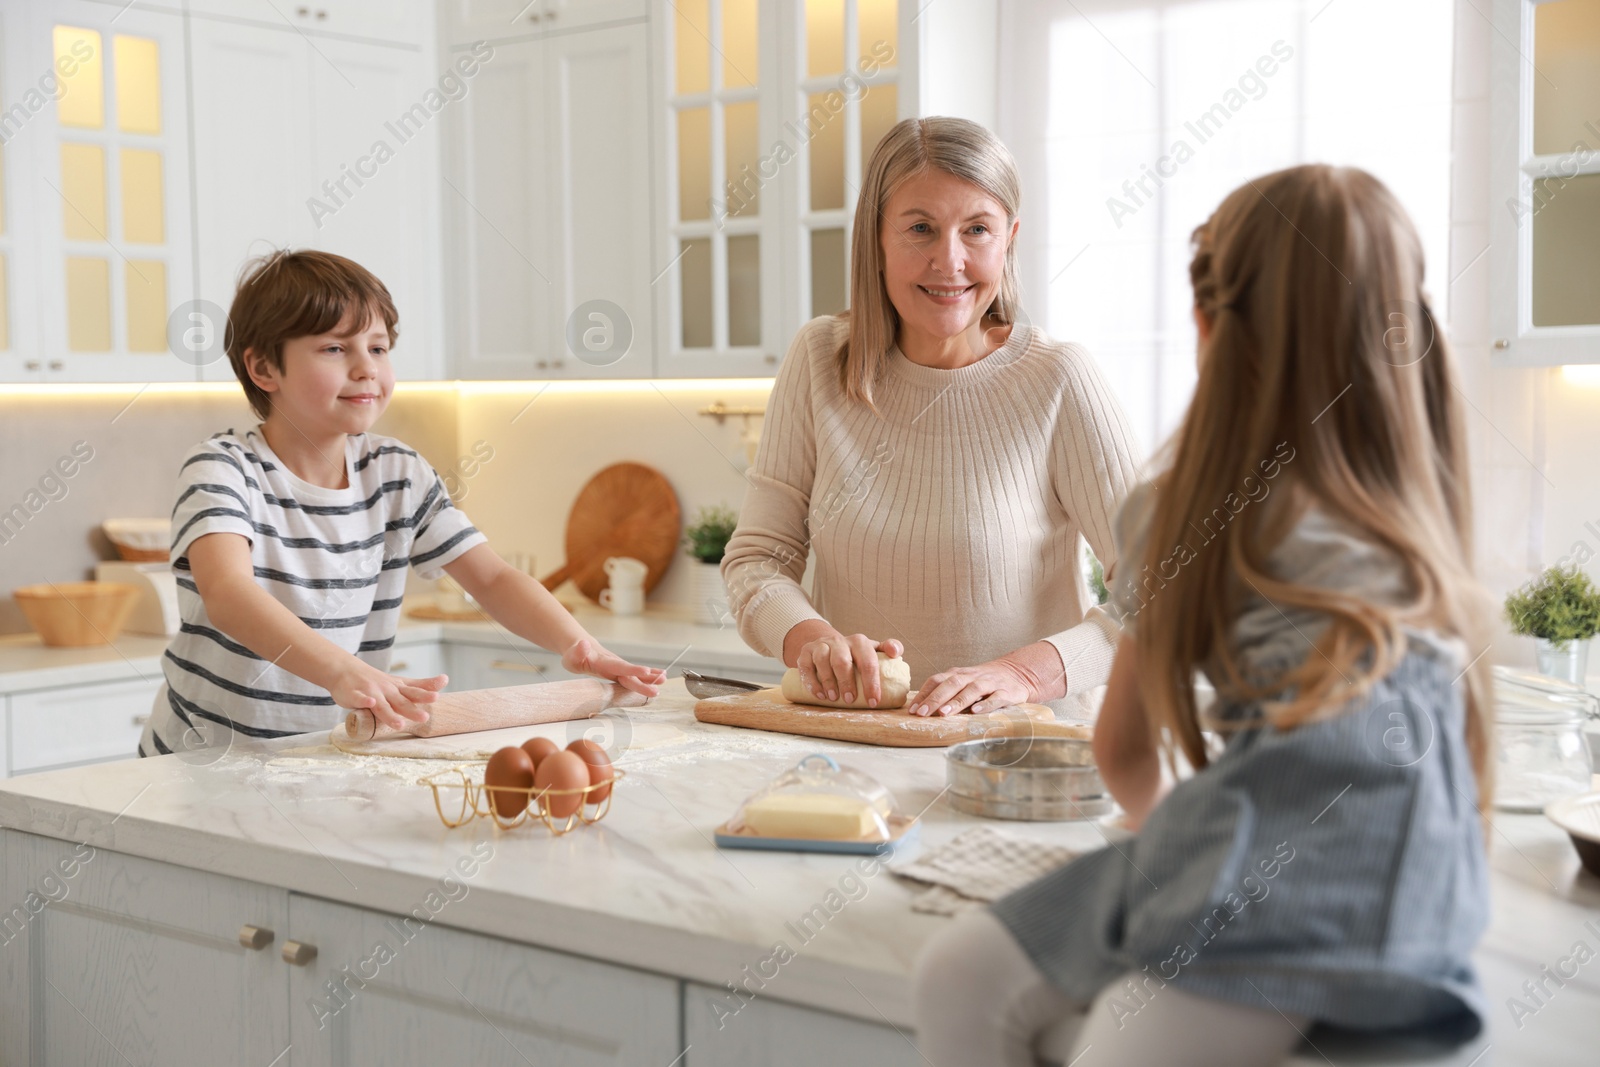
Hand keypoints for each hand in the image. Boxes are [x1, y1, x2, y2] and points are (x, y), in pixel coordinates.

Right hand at [328, 661, 448, 730]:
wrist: (344, 669)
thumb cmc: (376, 681)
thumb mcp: (399, 683)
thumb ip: (418, 686)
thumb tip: (443, 684)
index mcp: (398, 687)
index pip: (415, 690)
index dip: (427, 691)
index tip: (439, 692)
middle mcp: (387, 689)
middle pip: (401, 701)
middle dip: (413, 710)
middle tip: (425, 717)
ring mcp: (371, 692)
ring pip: (382, 705)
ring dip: (390, 714)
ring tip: (400, 724)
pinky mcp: (354, 695)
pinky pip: (360, 699)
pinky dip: (365, 701)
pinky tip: (370, 703)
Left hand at [562, 637, 666, 696]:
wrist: (580, 647)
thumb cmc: (574, 654)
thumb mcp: (571, 654)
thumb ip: (579, 651)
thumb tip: (584, 644)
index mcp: (604, 662)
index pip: (620, 666)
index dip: (633, 670)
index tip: (646, 671)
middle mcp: (615, 664)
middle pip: (631, 673)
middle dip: (646, 679)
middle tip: (661, 683)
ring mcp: (619, 668)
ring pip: (636, 674)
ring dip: (650, 677)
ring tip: (665, 680)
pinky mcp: (620, 672)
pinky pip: (634, 676)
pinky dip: (647, 678)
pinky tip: (657, 680)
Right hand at [784, 621, 904, 706]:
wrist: (828, 645)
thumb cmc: (855, 654)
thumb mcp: (873, 650)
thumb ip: (890, 648)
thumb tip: (896, 654)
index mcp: (859, 642)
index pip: (867, 660)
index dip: (871, 682)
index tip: (873, 701)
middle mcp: (839, 641)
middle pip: (842, 660)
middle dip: (847, 682)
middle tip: (850, 700)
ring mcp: (821, 645)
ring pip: (822, 660)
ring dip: (828, 681)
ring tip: (833, 699)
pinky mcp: (805, 652)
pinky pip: (805, 666)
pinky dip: (811, 681)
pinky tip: (819, 694)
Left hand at [908, 656, 1036, 716]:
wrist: (1018, 673)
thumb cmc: (983, 682)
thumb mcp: (963, 682)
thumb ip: (945, 691)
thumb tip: (920, 707)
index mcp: (959, 674)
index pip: (937, 680)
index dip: (924, 694)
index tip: (913, 710)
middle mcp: (972, 677)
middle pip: (951, 684)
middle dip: (935, 698)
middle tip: (922, 713)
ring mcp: (990, 683)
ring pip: (972, 690)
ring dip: (957, 701)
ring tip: (944, 713)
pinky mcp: (1006, 692)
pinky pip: (995, 698)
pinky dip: (985, 704)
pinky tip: (975, 712)